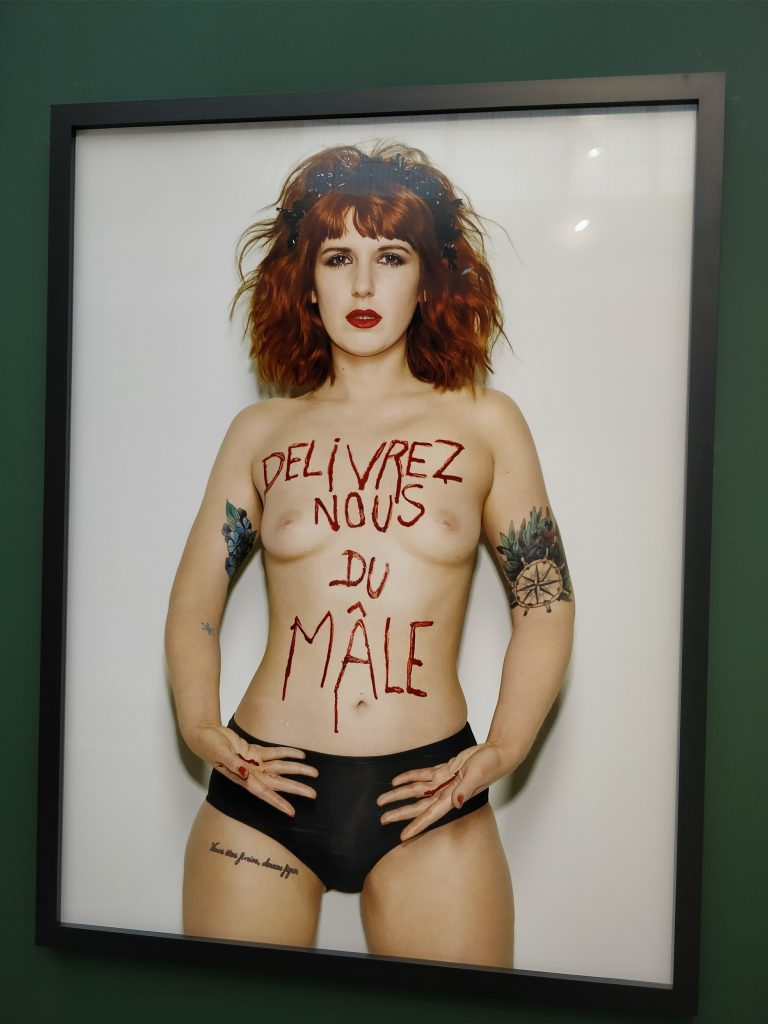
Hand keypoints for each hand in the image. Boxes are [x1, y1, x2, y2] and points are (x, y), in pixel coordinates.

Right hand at [186, 723, 317, 815]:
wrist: (205, 734)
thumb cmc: (209, 746)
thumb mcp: (220, 755)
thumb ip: (234, 765)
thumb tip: (245, 774)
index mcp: (243, 778)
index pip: (264, 793)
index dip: (278, 803)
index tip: (291, 812)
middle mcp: (252, 773)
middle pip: (278, 783)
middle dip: (296, 788)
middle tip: (313, 795)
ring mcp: (255, 763)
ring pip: (281, 768)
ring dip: (297, 770)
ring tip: (314, 773)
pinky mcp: (255, 751)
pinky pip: (275, 752)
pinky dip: (288, 753)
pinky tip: (301, 755)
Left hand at [377, 742, 506, 840]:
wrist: (495, 753)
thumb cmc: (490, 765)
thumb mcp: (477, 775)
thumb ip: (465, 790)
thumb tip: (456, 804)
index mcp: (452, 797)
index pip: (430, 814)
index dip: (416, 826)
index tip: (402, 837)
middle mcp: (444, 792)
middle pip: (417, 805)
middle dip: (400, 812)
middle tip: (382, 819)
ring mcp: (443, 781)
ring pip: (415, 790)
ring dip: (399, 795)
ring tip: (382, 800)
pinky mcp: (443, 770)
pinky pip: (422, 775)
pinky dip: (408, 777)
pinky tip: (396, 780)